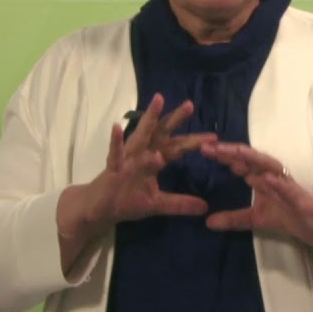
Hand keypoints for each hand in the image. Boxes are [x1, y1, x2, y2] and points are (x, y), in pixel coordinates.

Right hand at [70, 93, 216, 232]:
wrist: (98, 210)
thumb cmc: (126, 201)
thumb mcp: (157, 204)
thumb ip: (179, 204)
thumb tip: (204, 208)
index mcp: (154, 159)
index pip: (177, 147)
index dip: (194, 142)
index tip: (213, 137)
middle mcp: (142, 153)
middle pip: (162, 133)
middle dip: (175, 119)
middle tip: (189, 105)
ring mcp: (127, 158)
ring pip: (140, 136)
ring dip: (149, 119)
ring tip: (158, 102)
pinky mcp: (112, 167)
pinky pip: (115, 153)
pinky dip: (116, 141)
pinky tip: (116, 127)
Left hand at [199, 142, 312, 248]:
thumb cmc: (287, 216)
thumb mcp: (254, 219)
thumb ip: (233, 219)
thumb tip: (207, 222)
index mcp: (261, 176)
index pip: (239, 162)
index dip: (222, 156)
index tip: (202, 150)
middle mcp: (272, 174)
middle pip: (249, 159)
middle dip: (230, 152)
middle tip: (208, 147)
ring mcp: (285, 183)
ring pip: (268, 166)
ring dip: (251, 159)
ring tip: (234, 153)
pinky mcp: (298, 197)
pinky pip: (287, 188)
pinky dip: (277, 183)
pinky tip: (265, 178)